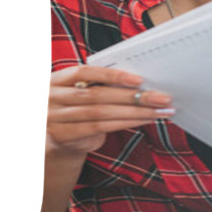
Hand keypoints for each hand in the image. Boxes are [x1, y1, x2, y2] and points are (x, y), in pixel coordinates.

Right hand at [47, 65, 174, 155]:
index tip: (139, 80)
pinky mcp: (62, 136)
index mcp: (54, 80)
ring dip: (134, 112)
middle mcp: (50, 98)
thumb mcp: (79, 92)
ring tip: (158, 111)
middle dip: (132, 96)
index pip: (83, 72)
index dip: (111, 75)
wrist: (50, 139)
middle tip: (161, 97)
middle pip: (97, 95)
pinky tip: (144, 120)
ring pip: (101, 113)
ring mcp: (54, 118)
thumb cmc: (74, 108)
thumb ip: (99, 85)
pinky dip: (125, 123)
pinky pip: (100, 128)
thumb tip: (139, 83)